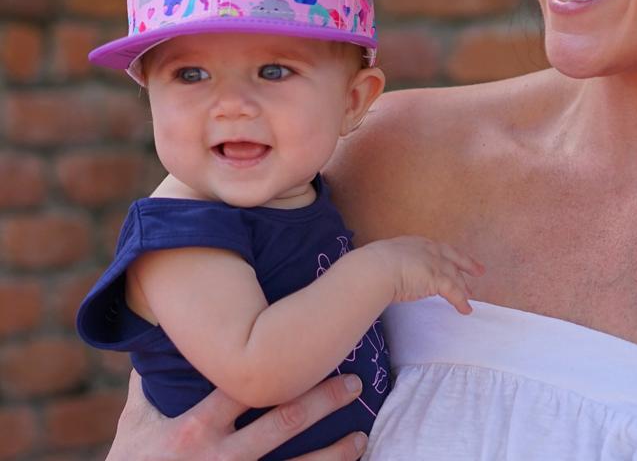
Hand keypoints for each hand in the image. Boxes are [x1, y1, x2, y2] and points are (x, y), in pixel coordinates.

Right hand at [106, 369, 368, 460]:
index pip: (245, 386)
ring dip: (332, 454)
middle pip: (283, 422)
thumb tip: (161, 330)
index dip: (281, 363)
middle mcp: (218, 459)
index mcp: (194, 428)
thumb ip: (151, 382)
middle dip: (323, 399)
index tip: (315, 345)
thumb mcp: (134, 425)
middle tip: (356, 382)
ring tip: (361, 438)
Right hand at [362, 236, 484, 314]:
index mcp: (416, 243)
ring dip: (464, 287)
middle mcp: (429, 250)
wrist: (377, 268)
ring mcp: (435, 263)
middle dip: (467, 264)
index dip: (448, 255)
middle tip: (479, 271)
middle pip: (454, 257)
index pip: (438, 249)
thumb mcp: (385, 258)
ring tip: (470, 296)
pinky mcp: (438, 279)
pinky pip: (454, 293)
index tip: (455, 259)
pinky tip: (465, 310)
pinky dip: (461, 302)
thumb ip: (393, 263)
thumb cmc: (374, 264)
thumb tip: (387, 272)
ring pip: (455, 276)